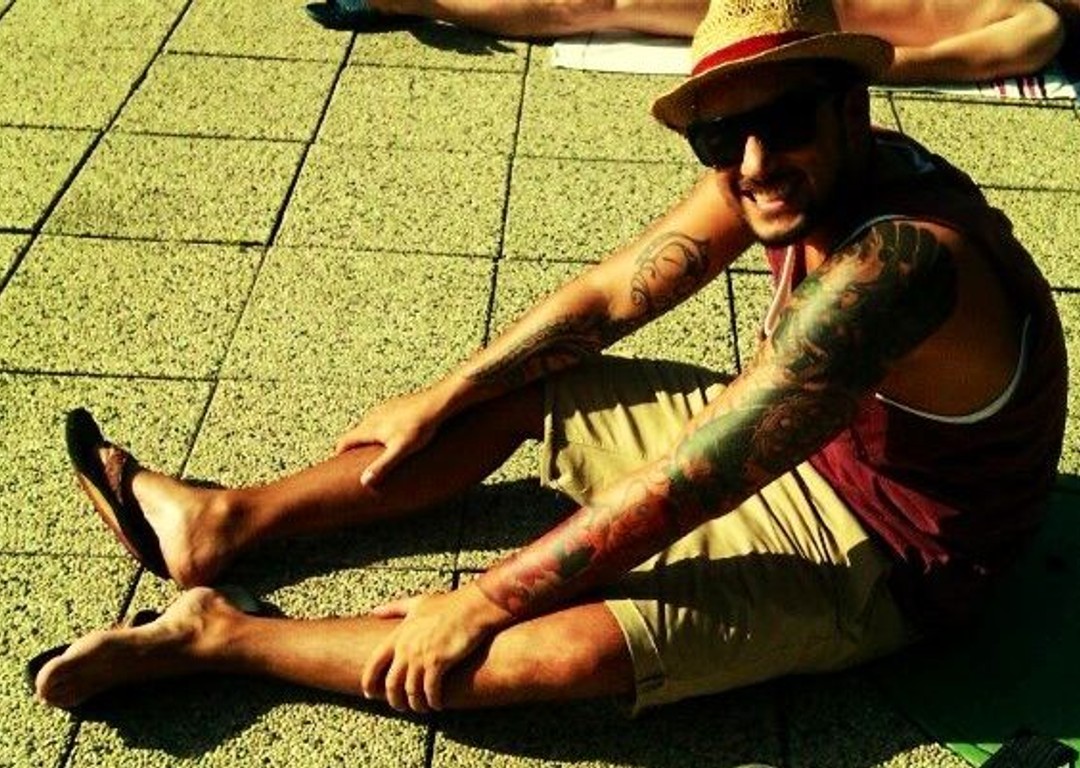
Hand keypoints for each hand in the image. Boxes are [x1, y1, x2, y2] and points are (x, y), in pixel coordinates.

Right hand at [335, 387, 447, 486]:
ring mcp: (383, 409)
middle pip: (355, 434)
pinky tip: (392, 436)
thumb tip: (364, 482)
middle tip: (354, 462)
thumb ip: (382, 466)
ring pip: (369, 426)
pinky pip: (382, 419)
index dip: (338, 453)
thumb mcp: (400, 450)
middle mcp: (372, 416)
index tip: (336, 464)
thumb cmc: (419, 427)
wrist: (436, 403)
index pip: (344, 441)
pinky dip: (381, 430)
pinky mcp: (395, 405)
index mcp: (369, 428)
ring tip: (374, 452)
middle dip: (353, 448)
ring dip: (367, 438)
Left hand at [360, 583, 512, 711]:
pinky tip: (437, 705)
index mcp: (398, 635)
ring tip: (421, 708)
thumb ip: (394, 608)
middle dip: (394, 700)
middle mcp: (405, 648)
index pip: (374, 663)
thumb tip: (373, 612)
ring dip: (415, 704)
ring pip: (410, 691)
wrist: (471, 607)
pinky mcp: (438, 663)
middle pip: (391, 683)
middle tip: (400, 707)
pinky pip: (430, 690)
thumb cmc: (447, 604)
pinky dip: (432, 701)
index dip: (368, 681)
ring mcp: (421, 656)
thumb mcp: (416, 603)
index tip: (369, 693)